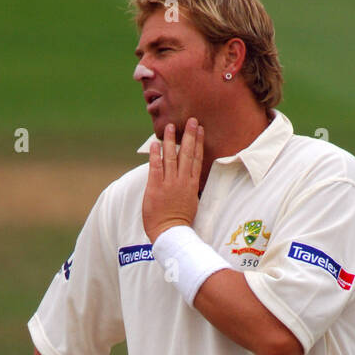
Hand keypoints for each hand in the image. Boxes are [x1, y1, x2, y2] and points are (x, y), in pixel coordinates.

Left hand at [142, 118, 203, 242]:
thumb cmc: (180, 223)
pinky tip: (155, 144)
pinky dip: (155, 155)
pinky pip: (155, 168)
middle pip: (187, 154)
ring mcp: (169, 184)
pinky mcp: (155, 188)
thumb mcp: (191, 204)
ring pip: (171, 158)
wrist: (171, 234)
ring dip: (171, 141)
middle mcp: (182, 182)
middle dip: (189, 136)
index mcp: (192, 185)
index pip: (196, 160)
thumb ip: (189, 189)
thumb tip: (190, 180)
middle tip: (191, 120)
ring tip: (170, 127)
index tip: (199, 130)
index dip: (198, 143)